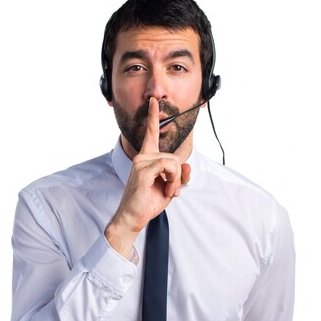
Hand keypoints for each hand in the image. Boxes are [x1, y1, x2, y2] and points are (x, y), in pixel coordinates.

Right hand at [105, 97, 190, 257]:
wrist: (132, 218)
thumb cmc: (147, 203)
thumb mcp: (169, 187)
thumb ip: (179, 175)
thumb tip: (187, 165)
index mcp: (146, 158)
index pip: (151, 134)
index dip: (153, 117)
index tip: (154, 101)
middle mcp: (142, 157)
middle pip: (174, 156)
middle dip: (179, 175)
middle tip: (172, 190)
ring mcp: (141, 162)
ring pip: (173, 161)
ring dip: (176, 179)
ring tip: (168, 191)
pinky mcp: (143, 170)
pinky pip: (167, 166)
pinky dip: (172, 180)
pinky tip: (166, 190)